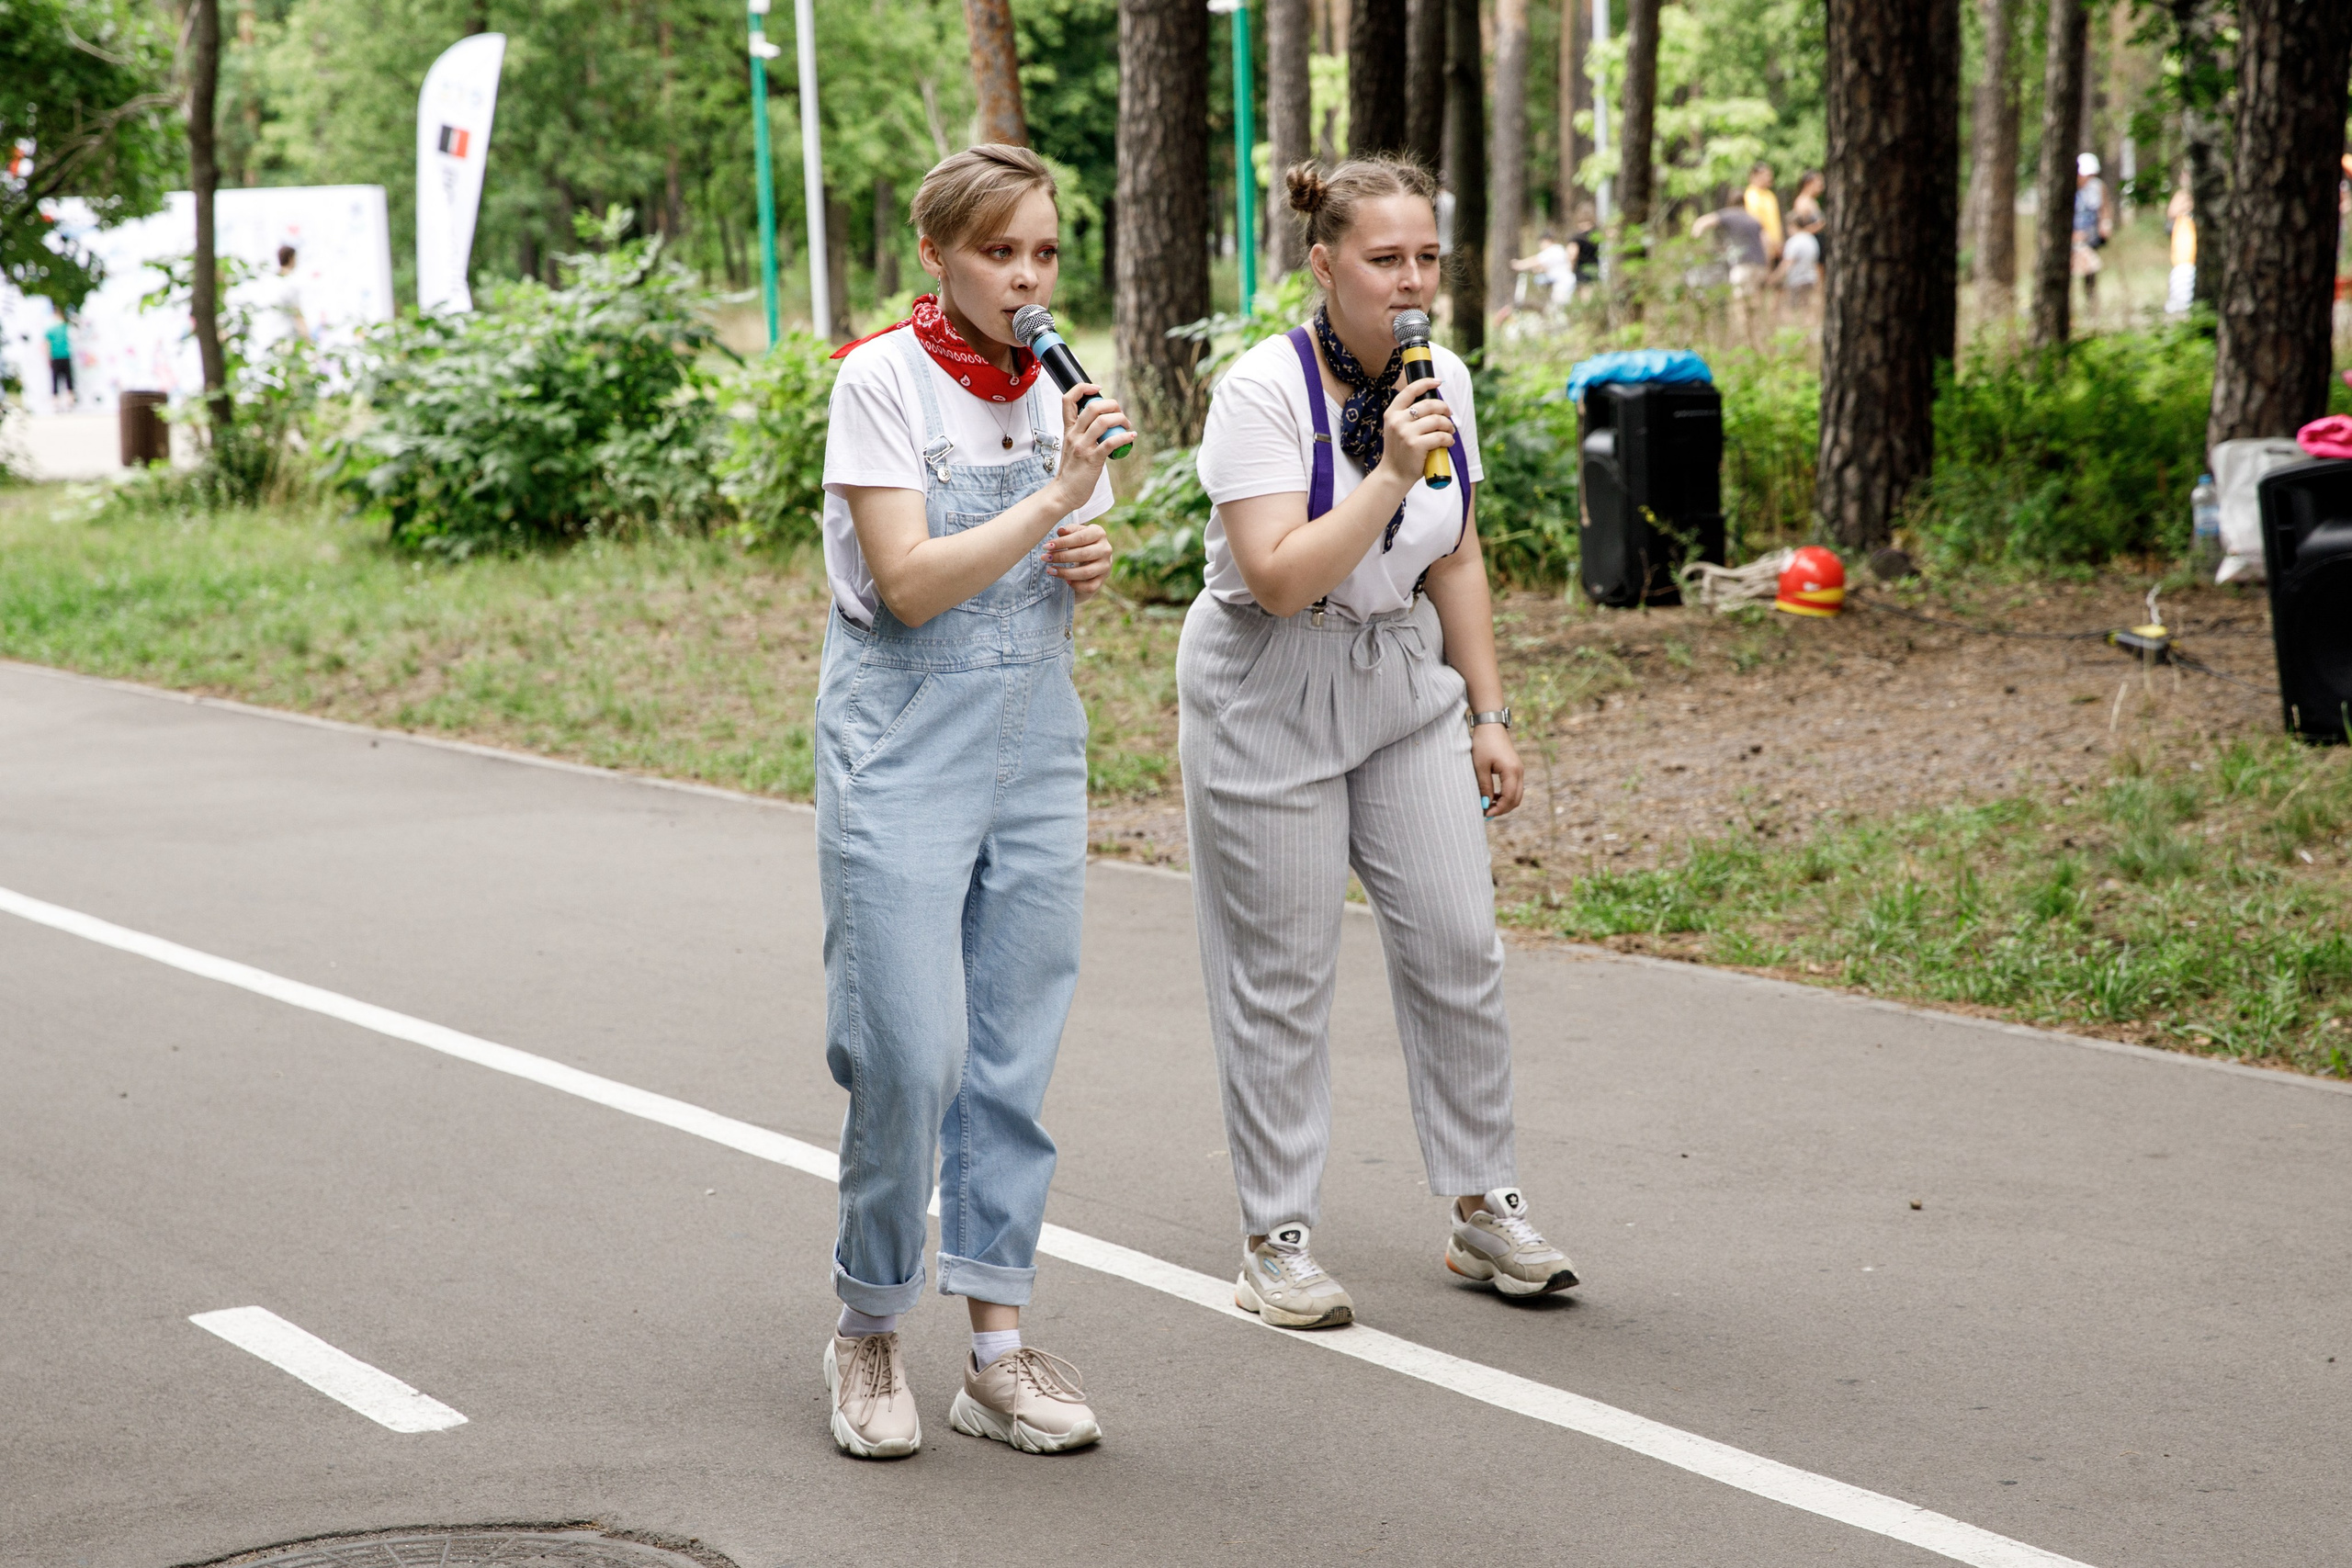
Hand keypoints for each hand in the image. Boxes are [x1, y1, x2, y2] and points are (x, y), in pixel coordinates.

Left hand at [1044, 521, 1111, 600]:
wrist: (1093, 557)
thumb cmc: (1080, 541)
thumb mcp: (1075, 533)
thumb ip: (1069, 531)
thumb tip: (1061, 531)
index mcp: (1099, 533)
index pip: (1080, 538)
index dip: (1062, 542)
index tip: (1046, 546)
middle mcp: (1106, 549)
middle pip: (1083, 555)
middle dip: (1061, 557)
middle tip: (1045, 558)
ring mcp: (1105, 566)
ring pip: (1086, 572)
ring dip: (1066, 573)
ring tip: (1050, 570)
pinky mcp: (1103, 580)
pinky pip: (1090, 587)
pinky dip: (1077, 585)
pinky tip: (1066, 582)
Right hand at [1050, 381, 1126, 507]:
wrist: (1064, 493)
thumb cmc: (1072, 471)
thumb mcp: (1072, 447)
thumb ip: (1083, 435)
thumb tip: (1104, 426)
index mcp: (1068, 430)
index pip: (1068, 399)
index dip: (1083, 388)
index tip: (1098, 389)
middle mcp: (1074, 435)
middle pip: (1092, 407)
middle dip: (1111, 405)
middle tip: (1121, 414)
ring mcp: (1082, 447)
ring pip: (1103, 422)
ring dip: (1120, 420)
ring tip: (1128, 426)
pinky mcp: (1092, 460)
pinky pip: (1110, 443)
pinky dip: (1124, 437)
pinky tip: (1131, 437)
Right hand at [1375, 375, 1453, 486]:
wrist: (1393, 474)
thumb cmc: (1400, 452)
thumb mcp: (1396, 429)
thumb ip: (1408, 416)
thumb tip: (1433, 404)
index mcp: (1391, 413)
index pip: (1409, 391)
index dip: (1425, 383)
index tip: (1438, 382)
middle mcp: (1397, 421)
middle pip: (1429, 404)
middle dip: (1444, 408)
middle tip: (1449, 416)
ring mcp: (1405, 433)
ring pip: (1436, 420)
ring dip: (1448, 425)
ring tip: (1450, 431)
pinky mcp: (1415, 445)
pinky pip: (1440, 436)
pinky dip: (1448, 439)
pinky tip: (1448, 442)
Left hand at [1472, 724, 1523, 817]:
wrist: (1490, 724)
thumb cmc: (1483, 743)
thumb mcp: (1480, 767)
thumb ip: (1484, 787)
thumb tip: (1485, 805)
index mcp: (1512, 772)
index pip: (1509, 799)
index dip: (1498, 810)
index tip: (1484, 814)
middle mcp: (1519, 772)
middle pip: (1516, 800)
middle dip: (1502, 809)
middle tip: (1486, 813)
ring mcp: (1519, 769)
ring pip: (1517, 794)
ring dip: (1505, 803)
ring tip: (1488, 805)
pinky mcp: (1515, 767)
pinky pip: (1515, 787)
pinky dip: (1506, 795)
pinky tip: (1493, 795)